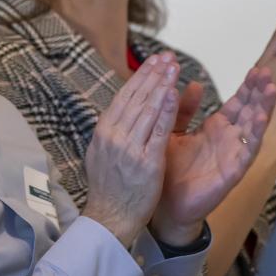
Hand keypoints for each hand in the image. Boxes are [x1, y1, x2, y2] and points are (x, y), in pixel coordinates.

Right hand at [83, 53, 180, 247]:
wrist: (110, 218)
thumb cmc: (109, 187)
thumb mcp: (101, 151)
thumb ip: (113, 128)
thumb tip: (123, 106)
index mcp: (104, 131)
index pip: (124, 96)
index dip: (141, 76)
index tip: (154, 60)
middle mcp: (114, 136)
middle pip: (137, 98)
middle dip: (154, 74)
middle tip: (168, 56)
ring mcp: (129, 148)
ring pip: (147, 109)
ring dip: (162, 85)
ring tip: (174, 67)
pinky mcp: (146, 163)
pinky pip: (158, 131)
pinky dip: (166, 111)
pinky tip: (174, 94)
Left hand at [149, 67, 275, 244]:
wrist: (166, 204)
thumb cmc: (171, 168)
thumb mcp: (174, 131)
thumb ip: (184, 109)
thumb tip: (196, 83)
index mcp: (217, 127)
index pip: (238, 102)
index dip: (248, 86)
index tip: (257, 68)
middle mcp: (229, 139)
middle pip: (250, 110)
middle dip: (260, 92)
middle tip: (267, 72)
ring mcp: (233, 155)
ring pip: (253, 129)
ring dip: (263, 109)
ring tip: (271, 90)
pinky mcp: (231, 172)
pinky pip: (246, 153)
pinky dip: (254, 136)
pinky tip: (260, 120)